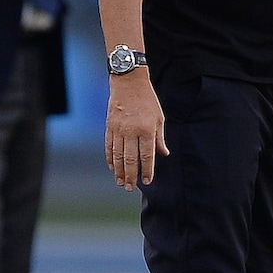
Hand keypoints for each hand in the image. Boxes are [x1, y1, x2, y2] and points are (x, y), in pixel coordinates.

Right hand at [106, 73, 168, 190]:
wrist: (128, 83)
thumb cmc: (147, 101)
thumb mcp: (159, 118)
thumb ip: (159, 138)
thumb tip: (163, 154)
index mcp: (146, 129)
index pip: (147, 155)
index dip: (147, 170)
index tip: (147, 181)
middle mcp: (131, 131)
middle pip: (130, 159)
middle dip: (131, 176)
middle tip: (131, 188)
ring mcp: (118, 130)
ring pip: (118, 156)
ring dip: (119, 171)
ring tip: (121, 183)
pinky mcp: (109, 127)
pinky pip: (109, 147)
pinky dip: (110, 159)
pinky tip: (113, 168)